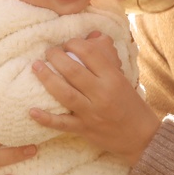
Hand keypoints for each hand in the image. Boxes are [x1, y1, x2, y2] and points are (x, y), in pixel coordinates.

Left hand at [28, 32, 160, 164]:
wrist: (142, 137)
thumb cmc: (132, 106)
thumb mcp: (123, 80)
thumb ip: (106, 62)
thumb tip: (92, 37)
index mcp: (113, 78)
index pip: (91, 54)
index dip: (75, 44)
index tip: (67, 43)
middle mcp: (102, 94)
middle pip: (74, 71)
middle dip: (56, 57)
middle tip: (47, 51)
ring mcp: (92, 113)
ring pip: (65, 94)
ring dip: (47, 79)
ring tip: (35, 67)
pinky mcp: (84, 129)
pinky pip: (61, 123)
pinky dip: (45, 118)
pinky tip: (31, 111)